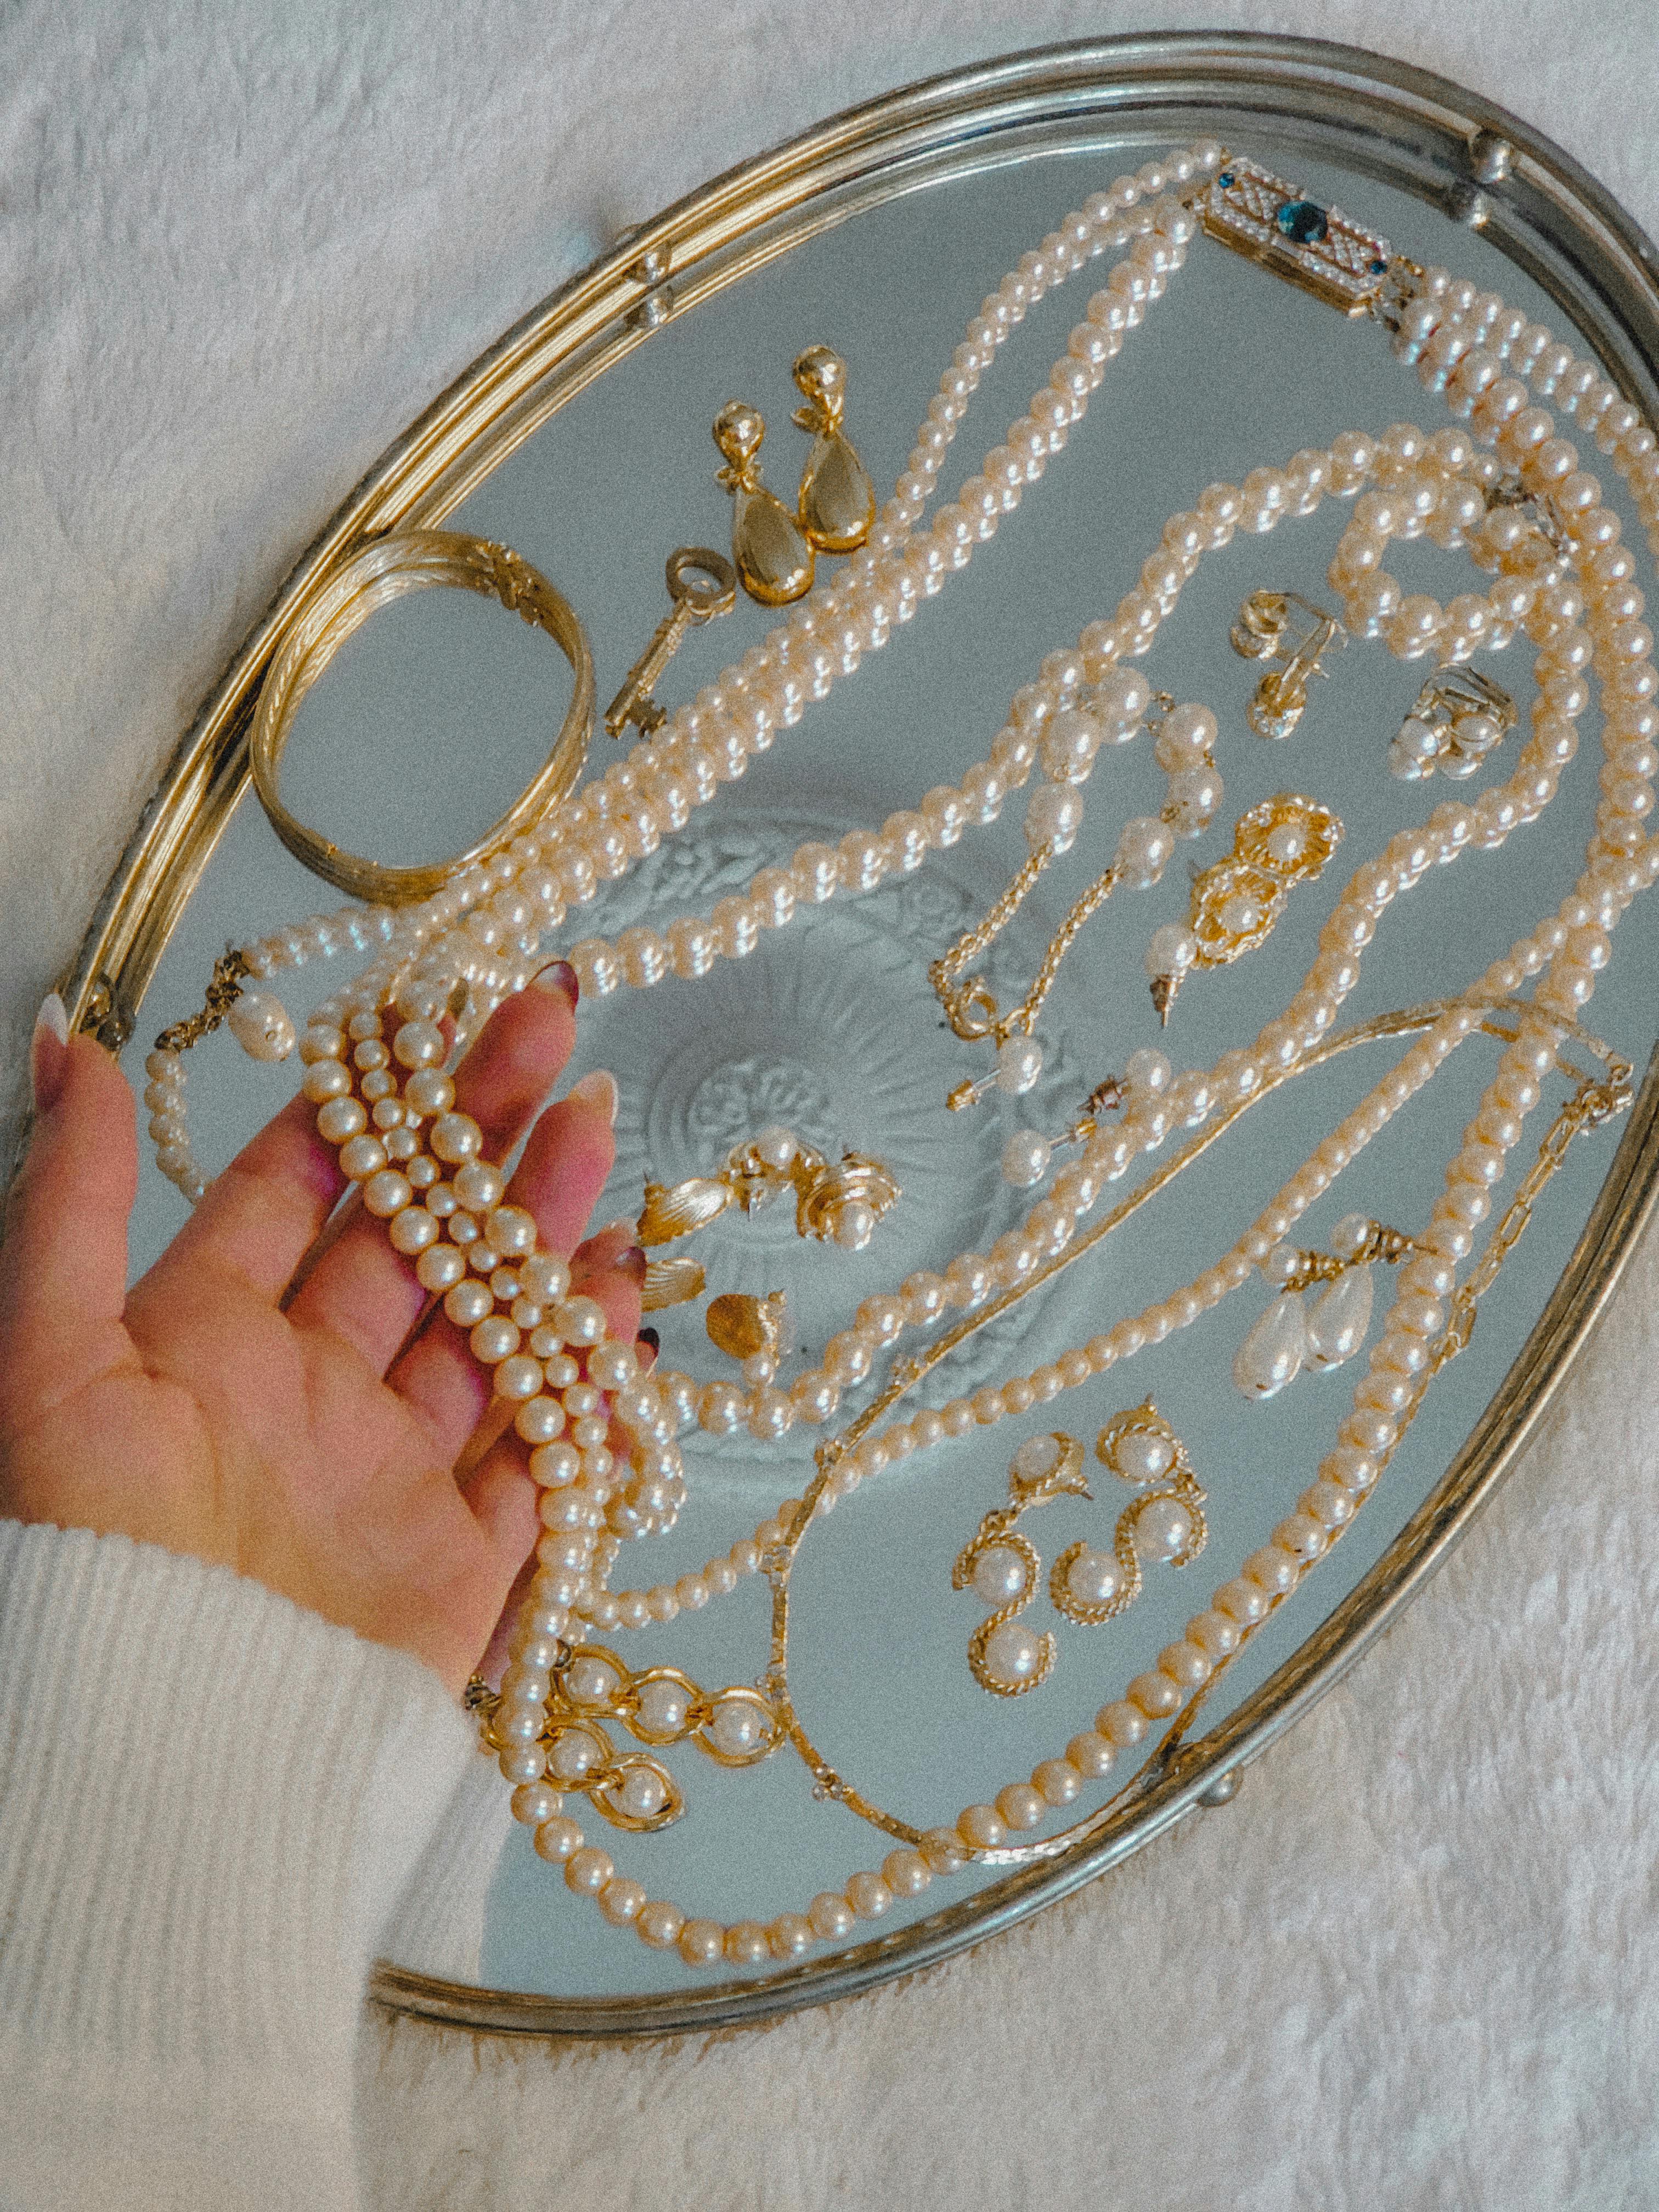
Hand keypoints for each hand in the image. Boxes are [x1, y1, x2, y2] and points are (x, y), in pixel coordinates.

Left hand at [0, 967, 640, 1694]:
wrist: (161, 1766)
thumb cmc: (87, 1559)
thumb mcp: (48, 1356)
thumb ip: (66, 1195)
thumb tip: (67, 1034)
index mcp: (203, 1343)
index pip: (301, 1188)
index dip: (368, 1099)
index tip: (430, 1013)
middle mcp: (304, 1398)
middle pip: (414, 1237)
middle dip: (480, 1133)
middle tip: (549, 1027)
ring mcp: (388, 1476)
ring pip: (486, 1326)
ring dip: (542, 1228)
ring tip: (593, 1129)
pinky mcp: (460, 1561)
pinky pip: (538, 1451)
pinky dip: (583, 1375)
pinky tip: (616, 1289)